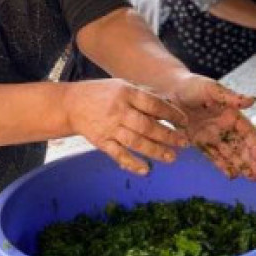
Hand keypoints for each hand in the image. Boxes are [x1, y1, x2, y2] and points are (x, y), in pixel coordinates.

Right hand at [64, 79, 189, 175]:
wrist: (71, 104)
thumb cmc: (102, 94)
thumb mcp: (122, 85)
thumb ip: (144, 94)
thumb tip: (169, 102)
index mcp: (126, 93)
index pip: (154, 104)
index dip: (171, 114)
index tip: (184, 122)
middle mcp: (119, 111)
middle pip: (147, 126)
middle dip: (168, 135)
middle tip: (184, 142)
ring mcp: (109, 127)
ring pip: (135, 142)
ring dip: (155, 151)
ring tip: (172, 157)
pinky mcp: (101, 141)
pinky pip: (118, 154)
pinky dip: (132, 163)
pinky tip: (145, 169)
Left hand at [171, 75, 255, 179]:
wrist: (169, 90)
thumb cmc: (191, 85)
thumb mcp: (210, 88)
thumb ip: (230, 97)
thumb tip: (253, 100)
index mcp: (231, 113)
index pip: (247, 132)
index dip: (255, 146)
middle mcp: (224, 126)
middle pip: (242, 146)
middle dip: (252, 161)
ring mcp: (212, 135)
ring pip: (230, 153)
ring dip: (241, 165)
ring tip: (251, 179)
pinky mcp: (199, 142)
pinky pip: (214, 156)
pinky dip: (223, 165)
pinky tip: (232, 175)